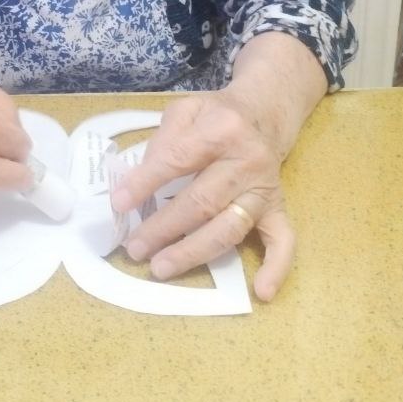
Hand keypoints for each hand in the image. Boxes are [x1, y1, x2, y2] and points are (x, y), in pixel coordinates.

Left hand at [110, 90, 295, 301]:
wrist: (265, 113)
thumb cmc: (217, 115)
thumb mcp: (186, 109)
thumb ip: (163, 139)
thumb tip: (138, 180)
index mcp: (222, 129)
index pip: (177, 159)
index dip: (145, 183)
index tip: (119, 204)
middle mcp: (248, 160)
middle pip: (202, 202)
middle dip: (164, 228)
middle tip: (135, 248)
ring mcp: (264, 189)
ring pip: (229, 227)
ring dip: (194, 252)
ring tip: (161, 268)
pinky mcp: (277, 207)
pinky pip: (283, 240)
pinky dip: (277, 267)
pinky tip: (261, 291)